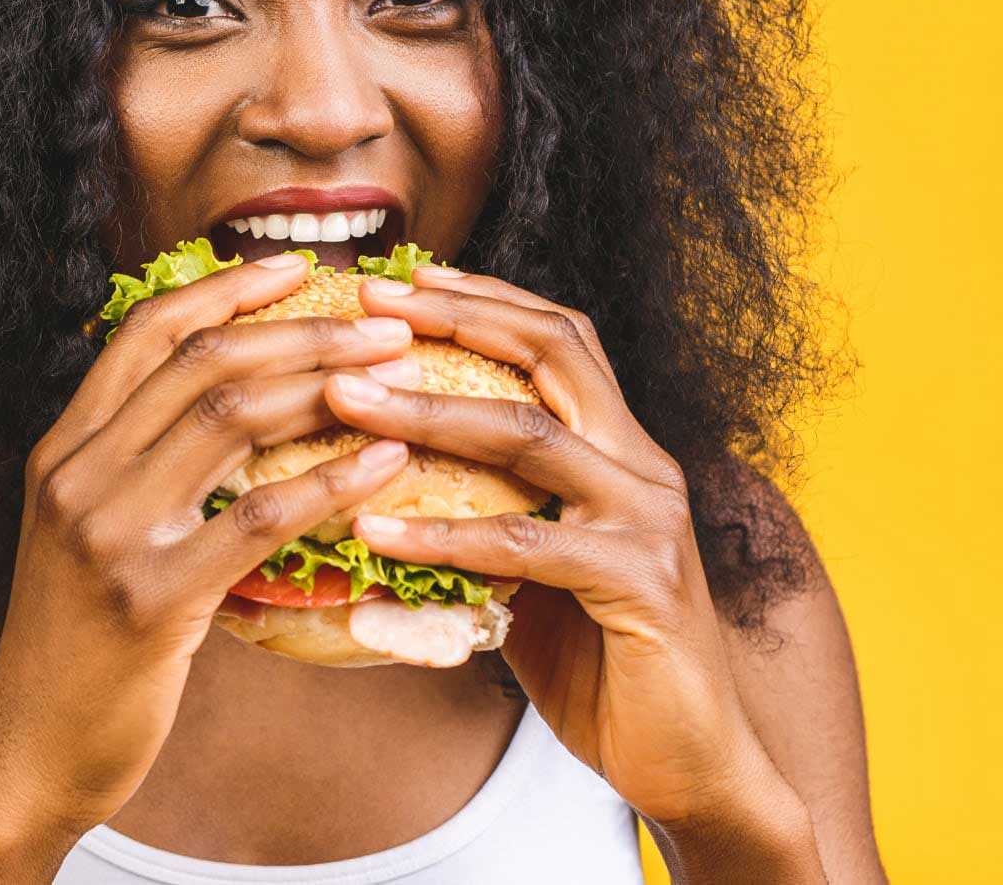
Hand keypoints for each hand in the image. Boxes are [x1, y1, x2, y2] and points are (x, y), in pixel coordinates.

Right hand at [0, 252, 419, 835]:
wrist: (30, 751)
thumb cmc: (77, 641)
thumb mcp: (86, 530)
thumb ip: (135, 463)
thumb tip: (231, 404)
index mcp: (63, 448)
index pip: (146, 331)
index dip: (224, 288)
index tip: (294, 267)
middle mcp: (77, 473)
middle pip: (203, 361)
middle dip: (301, 326)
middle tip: (380, 318)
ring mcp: (108, 532)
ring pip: (231, 417)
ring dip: (326, 381)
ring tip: (396, 368)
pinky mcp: (151, 598)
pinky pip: (259, 517)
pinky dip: (331, 479)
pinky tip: (385, 461)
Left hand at [320, 267, 822, 874]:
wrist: (693, 761)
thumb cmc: (600, 659)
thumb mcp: (531, 573)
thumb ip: (481, 519)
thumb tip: (368, 497)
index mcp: (618, 448)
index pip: (556, 339)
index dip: (482, 298)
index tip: (402, 279)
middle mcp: (640, 465)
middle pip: (552, 353)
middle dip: (456, 317)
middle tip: (370, 302)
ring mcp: (646, 519)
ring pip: (530, 435)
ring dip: (428, 411)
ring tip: (347, 398)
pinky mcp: (641, 583)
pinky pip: (524, 546)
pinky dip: (443, 533)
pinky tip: (376, 529)